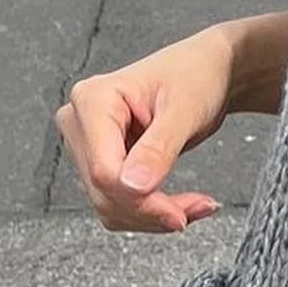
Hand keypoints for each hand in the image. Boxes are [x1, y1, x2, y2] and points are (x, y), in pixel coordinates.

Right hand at [54, 28, 233, 233]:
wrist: (206, 70)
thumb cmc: (196, 76)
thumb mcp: (185, 110)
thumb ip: (159, 148)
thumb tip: (134, 187)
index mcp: (93, 100)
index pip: (103, 170)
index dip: (140, 200)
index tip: (180, 213)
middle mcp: (80, 122)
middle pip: (103, 191)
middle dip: (152, 211)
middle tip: (198, 209)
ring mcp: (88, 144)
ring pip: (109, 204)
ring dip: (153, 216)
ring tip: (198, 206)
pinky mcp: (103, 160)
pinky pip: (118, 201)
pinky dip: (150, 211)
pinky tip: (182, 204)